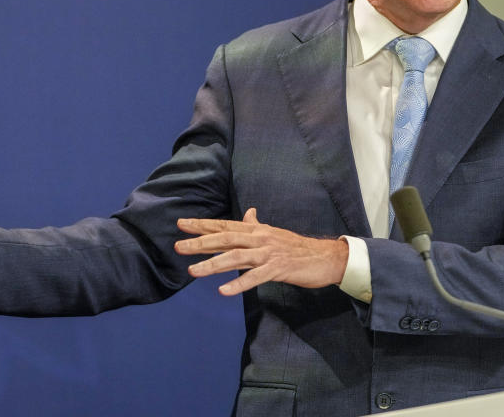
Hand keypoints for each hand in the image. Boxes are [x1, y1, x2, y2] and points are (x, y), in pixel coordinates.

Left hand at [174, 208, 347, 295]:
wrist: (325, 257)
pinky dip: (239, 283)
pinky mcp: (278, 269)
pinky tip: (223, 291)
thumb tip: (248, 213)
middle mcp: (260, 238)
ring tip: (193, 271)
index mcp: (257, 230)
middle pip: (225, 239)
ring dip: (212, 264)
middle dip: (200, 242)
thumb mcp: (274, 233)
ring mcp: (268, 253)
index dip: (202, 225)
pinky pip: (255, 277)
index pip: (224, 226)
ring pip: (236, 257)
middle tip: (179, 246)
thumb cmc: (297, 247)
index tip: (182, 224)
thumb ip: (257, 226)